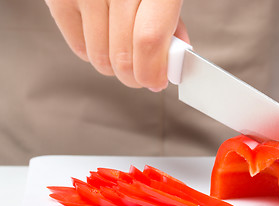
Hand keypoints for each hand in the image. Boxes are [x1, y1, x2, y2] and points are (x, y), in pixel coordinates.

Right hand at [44, 0, 187, 90]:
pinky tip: (103, 39)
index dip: (152, 71)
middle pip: (123, 55)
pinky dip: (93, 54)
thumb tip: (172, 61)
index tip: (156, 82)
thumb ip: (170, 24)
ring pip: (100, 57)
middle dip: (135, 76)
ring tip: (123, 52)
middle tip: (141, 76)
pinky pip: (79, 48)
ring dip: (115, 67)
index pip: (149, 39)